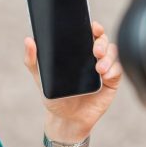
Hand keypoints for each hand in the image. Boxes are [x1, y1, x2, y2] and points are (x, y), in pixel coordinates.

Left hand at [23, 21, 121, 141]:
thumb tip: (28, 40)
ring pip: (112, 53)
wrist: (65, 119)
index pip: (87, 33)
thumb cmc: (54, 96)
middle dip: (101, 42)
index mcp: (77, 52)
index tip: (92, 27)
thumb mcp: (41, 77)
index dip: (93, 27)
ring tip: (98, 68)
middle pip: (102, 40)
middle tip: (95, 50)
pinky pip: (117, 70)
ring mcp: (103, 68)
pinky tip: (105, 75)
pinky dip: (113, 70)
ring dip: (108, 57)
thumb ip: (32, 60)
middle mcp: (92, 57)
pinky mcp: (111, 82)